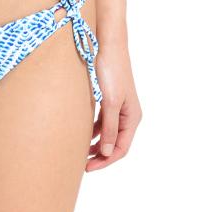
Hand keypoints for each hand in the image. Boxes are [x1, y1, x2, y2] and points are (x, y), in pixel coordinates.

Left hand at [87, 40, 140, 171]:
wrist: (106, 44)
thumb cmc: (111, 70)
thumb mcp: (110, 102)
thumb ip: (110, 128)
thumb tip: (108, 152)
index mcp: (132, 117)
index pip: (121, 149)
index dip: (105, 161)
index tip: (87, 168)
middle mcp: (127, 115)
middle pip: (114, 145)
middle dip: (100, 156)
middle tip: (82, 165)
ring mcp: (118, 108)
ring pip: (107, 135)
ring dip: (95, 146)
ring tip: (79, 153)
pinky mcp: (108, 101)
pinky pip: (101, 124)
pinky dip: (92, 132)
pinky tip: (80, 135)